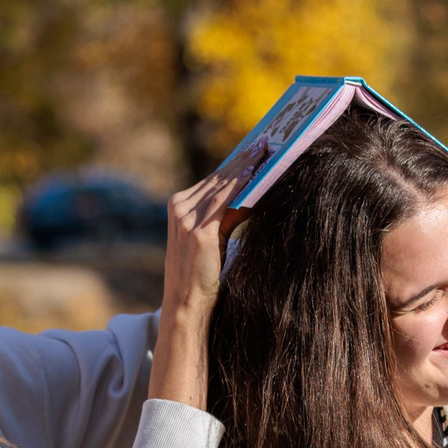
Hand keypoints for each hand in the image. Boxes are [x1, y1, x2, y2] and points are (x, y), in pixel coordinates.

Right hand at [150, 170, 244, 404]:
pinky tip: (256, 172)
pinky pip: (225, 200)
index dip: (237, 162)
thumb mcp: (215, 237)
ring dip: (246, 166)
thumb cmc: (205, 274)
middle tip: (267, 142)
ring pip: (222, 184)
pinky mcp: (197, 231)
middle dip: (244, 159)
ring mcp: (185, 218)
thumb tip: (254, 192)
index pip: (214, 178)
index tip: (258, 147)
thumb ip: (228, 214)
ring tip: (267, 151)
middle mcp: (179, 207)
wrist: (188, 305)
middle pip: (219, 177)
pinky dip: (241, 185)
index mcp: (180, 206)